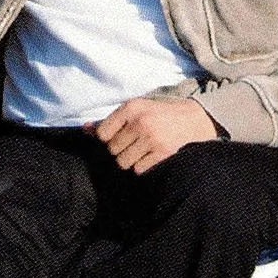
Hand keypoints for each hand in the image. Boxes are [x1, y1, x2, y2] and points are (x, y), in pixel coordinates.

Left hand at [92, 98, 218, 173]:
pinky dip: (143, 166)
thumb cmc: (159, 115)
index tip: (120, 136)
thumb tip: (84, 129)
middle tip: (135, 143)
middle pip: (112, 150)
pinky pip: (138, 169)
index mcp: (132, 107)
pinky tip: (152, 155)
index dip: (109, 138)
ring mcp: (152, 138)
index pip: (103, 134)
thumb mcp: (136, 111)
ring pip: (123, 162)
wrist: (194, 120)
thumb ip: (110, 121)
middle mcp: (140, 122)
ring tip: (142, 150)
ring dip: (131, 160)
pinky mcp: (162, 153)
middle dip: (121, 150)